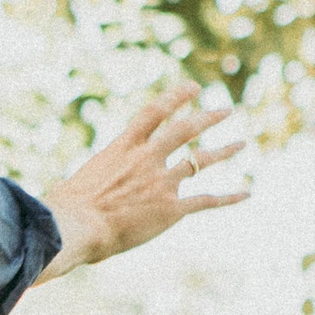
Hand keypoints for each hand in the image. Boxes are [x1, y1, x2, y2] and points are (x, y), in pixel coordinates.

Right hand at [32, 84, 245, 284]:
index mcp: (124, 147)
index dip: (175, 97)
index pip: (155, 113)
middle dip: (208, 118)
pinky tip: (247, 193)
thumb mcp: (82, 180)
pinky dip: (229, 197)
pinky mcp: (171, 209)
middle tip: (226, 110)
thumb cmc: (67, 208)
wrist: (77, 227)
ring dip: (224, 150)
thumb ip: (97, 179)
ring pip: (200, 160)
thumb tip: (80, 192)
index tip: (193, 87)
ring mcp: (162, 182)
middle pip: (185, 130)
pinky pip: (206, 200)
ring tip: (241, 143)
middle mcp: (147, 159)